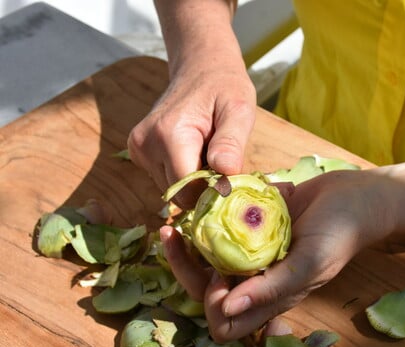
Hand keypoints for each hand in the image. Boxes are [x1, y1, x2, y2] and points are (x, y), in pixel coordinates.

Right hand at [127, 59, 255, 208]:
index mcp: (169, 135)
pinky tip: (195, 151)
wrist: (201, 67)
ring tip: (208, 150)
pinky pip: (166, 180)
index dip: (213, 191)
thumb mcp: (238, 109)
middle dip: (205, 187)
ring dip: (195, 181)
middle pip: (179, 194)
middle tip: (222, 159)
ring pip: (173, 190)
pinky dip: (185, 174)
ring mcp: (139, 150)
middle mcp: (146, 144)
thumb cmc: (224, 86)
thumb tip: (225, 172)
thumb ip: (231, 142)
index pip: (188, 190)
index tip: (231, 176)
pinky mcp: (139, 153)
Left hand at [163, 169, 401, 341]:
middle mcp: (255, 279)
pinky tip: (200, 202)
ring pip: (205, 258)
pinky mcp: (250, 226)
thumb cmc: (340, 233)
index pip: (225, 322)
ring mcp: (251, 252)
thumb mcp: (310, 263)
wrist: (356, 196)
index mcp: (269, 298)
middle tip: (174, 236)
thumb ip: (272, 289)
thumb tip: (227, 309)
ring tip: (177, 221)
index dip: (212, 306)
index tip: (214, 277)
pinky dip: (205, 220)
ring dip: (186, 244)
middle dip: (183, 267)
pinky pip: (218, 229)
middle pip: (204, 288)